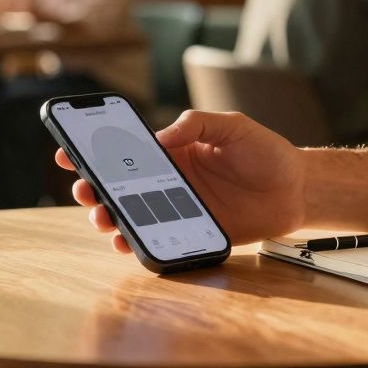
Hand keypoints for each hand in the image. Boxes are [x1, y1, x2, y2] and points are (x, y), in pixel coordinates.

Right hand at [56, 110, 306, 253]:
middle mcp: (168, 182)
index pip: (125, 151)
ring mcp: (178, 209)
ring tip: (103, 218)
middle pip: (119, 187)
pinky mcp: (192, 233)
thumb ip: (197, 124)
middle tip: (85, 190)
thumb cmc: (266, 152)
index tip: (68, 151)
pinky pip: (157, 239)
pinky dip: (137, 243)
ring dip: (110, 217)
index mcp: (172, 151)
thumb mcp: (232, 125)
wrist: (298, 190)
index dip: (93, 151)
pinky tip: (127, 242)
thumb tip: (161, 136)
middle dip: (93, 188)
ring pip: (131, 216)